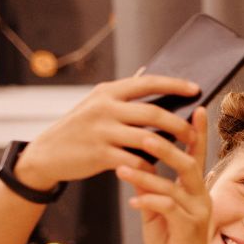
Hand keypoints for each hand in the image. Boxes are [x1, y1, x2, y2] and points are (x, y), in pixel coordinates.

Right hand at [17, 75, 198, 190]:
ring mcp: (101, 131)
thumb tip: (148, 73)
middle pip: (153, 113)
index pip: (147, 82)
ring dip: (171, 148)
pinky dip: (150, 166)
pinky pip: (135, 160)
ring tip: (185, 153)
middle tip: (195, 133)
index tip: (196, 89)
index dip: (174, 85)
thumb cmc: (81, 129)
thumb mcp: (96, 105)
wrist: (46, 154)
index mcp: (107, 92)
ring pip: (148, 138)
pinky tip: (160, 170)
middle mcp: (104, 108)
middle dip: (179, 124)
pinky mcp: (99, 154)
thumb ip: (121, 94)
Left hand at [116, 107, 216, 243]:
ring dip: (148, 174)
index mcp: (195, 188)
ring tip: (124, 166)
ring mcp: (197, 212)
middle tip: (143, 133)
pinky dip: (149, 202)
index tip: (194, 107)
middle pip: (188, 163)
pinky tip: (133, 201)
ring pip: (175, 185)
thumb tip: (135, 164)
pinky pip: (168, 208)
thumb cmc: (171, 241)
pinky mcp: (188, 228)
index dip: (195, 131)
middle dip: (166, 147)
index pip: (196, 154)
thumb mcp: (158, 210)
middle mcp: (201, 196)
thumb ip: (152, 188)